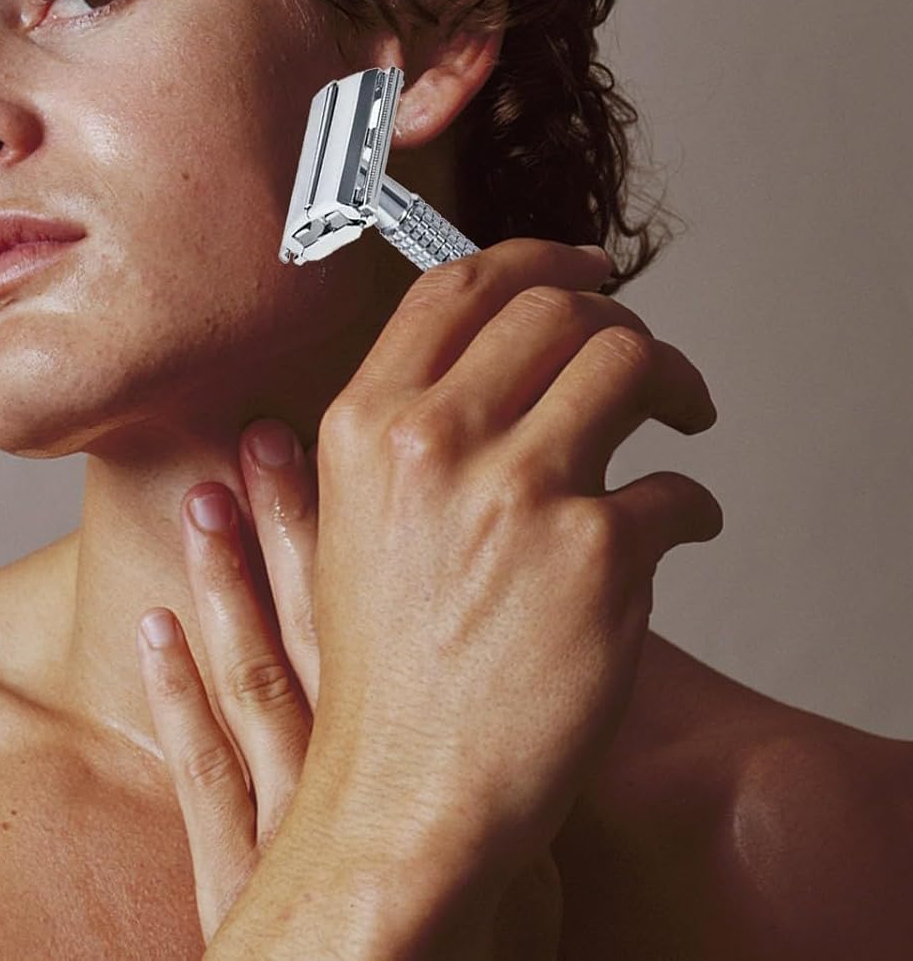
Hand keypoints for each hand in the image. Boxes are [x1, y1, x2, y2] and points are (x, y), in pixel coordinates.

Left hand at [135, 401, 562, 951]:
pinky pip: (198, 767)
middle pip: (311, 613)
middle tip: (255, 438)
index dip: (348, 521)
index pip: (379, 603)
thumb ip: (549, 709)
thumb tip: (583, 613)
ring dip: (225, 582)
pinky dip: (174, 697)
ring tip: (201, 501)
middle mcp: (347, 753)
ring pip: (251, 667)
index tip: (325, 443)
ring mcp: (284, 803)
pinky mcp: (235, 860)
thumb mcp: (547, 813)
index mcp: (423, 732)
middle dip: (285, 522)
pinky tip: (152, 632)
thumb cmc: (492, 926)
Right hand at [299, 239, 720, 896]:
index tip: (585, 266)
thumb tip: (490, 353)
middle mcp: (434, 438)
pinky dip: (695, 504)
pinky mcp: (596, 556)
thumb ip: (406, 423)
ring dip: (676, 382)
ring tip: (682, 418)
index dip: (538, 256)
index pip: (461, 284)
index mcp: (365, 421)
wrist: (406, 789)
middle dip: (619, 320)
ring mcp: (516, 491)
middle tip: (643, 359)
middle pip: (555, 308)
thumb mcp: (351, 515)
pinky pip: (680, 490)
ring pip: (629, 363)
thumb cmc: (385, 667)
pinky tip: (680, 528)